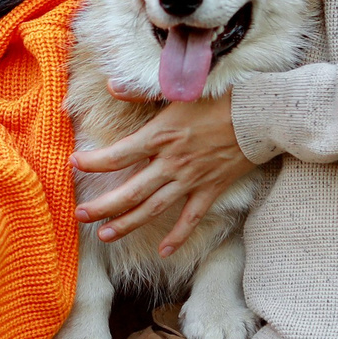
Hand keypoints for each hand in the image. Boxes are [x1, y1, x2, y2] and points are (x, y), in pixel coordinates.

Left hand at [71, 92, 252, 254]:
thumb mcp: (179, 90)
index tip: (75, 164)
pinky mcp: (211, 190)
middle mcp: (172, 162)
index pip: (118, 154)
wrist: (262, 115)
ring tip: (104, 236)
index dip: (93, 162)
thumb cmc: (221, 97)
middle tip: (80, 216)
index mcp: (161, 136)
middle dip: (102, 206)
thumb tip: (111, 85)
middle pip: (130, 191)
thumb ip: (140, 91)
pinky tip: (164, 252)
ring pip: (153, 209)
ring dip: (127, 224)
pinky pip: (191, 219)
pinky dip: (178, 236)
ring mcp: (191, 180)